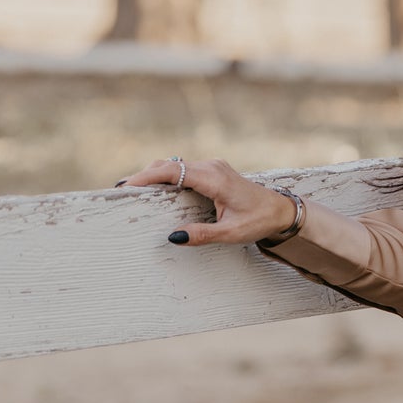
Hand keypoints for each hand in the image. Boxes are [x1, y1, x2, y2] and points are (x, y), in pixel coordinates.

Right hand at [116, 157, 298, 245]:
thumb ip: (202, 235)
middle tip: (121, 189)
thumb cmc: (259, 220)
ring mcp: (212, 166)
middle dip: (144, 176)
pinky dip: (166, 177)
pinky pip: (183, 170)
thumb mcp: (231, 233)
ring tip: (132, 189)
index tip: (127, 185)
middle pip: (169, 165)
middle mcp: (211, 167)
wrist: (281, 210)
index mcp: (214, 178)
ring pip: (174, 166)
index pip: (172, 171)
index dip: (147, 177)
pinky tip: (154, 188)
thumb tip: (174, 237)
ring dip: (154, 175)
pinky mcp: (212, 171)